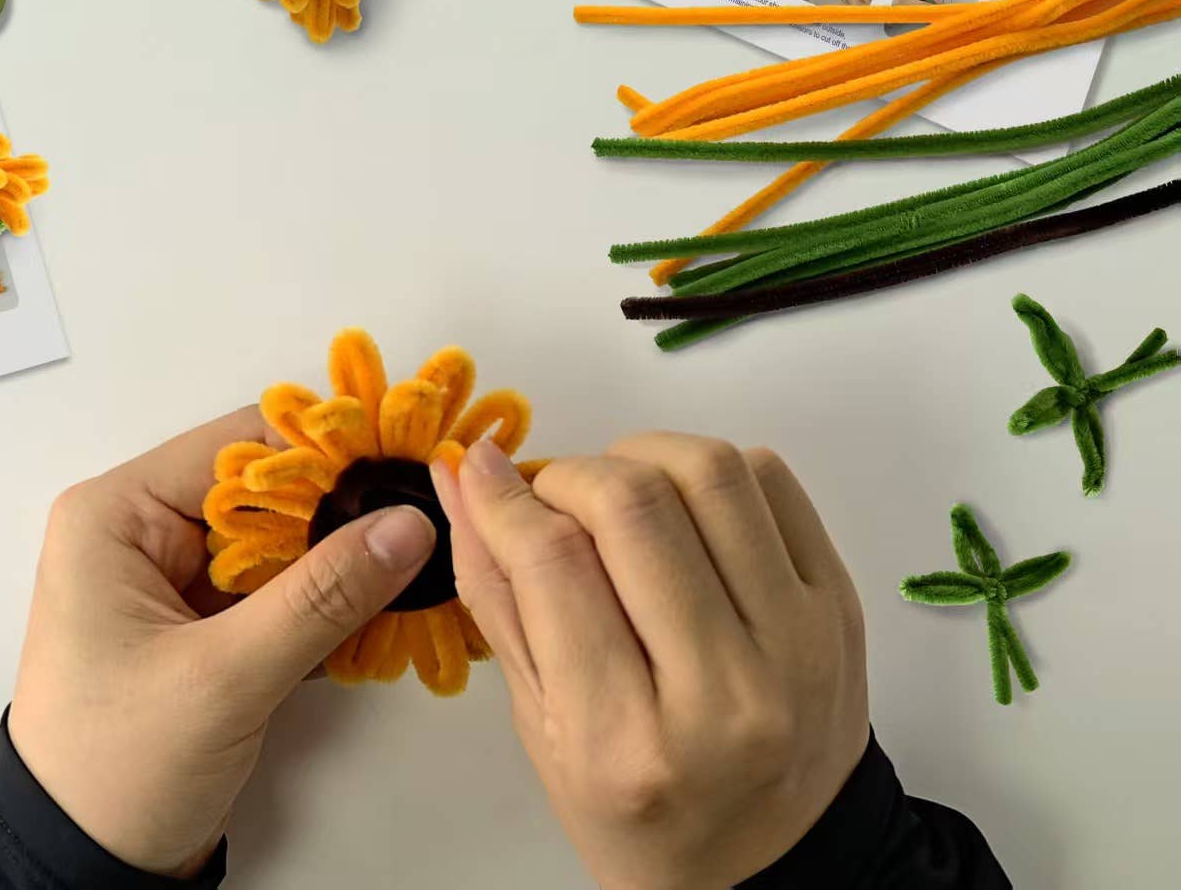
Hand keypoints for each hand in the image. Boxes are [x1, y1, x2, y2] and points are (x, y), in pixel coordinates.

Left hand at [9, 409, 436, 876]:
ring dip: (340, 558)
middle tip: (421, 517)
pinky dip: (325, 599)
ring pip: (281, 538)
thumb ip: (322, 596)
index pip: (238, 445)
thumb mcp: (223, 677)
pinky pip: (278, 586)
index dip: (323, 449)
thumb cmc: (114, 769)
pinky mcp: (203, 624)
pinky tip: (379, 609)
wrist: (80, 866)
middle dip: (341, 508)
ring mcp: (173, 579)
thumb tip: (406, 525)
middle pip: (266, 488)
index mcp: (117, 515)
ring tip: (412, 562)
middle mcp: (142, 530)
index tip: (403, 460)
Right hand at [435, 435, 868, 889]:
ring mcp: (798, 644)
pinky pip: (772, 480)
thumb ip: (497, 594)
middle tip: (554, 497)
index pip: (553, 564)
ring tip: (618, 494)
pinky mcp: (841, 607)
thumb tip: (465, 475)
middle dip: (570, 474)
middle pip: (634, 504)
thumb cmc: (645, 807)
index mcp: (627, 744)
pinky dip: (710, 470)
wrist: (778, 859)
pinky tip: (682, 509)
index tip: (484, 471)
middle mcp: (723, 693)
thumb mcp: (542, 726)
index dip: (505, 497)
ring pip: (711, 472)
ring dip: (642, 456)